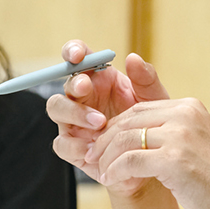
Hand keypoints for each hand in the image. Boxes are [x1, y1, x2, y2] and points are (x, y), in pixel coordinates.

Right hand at [46, 40, 167, 191]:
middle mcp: (82, 97)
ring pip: (56, 108)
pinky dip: (73, 144)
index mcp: (99, 78)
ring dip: (73, 112)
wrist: (149, 157)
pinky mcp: (72, 146)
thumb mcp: (153, 99)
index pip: (79, 58)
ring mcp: (73, 121)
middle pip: (65, 84)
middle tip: (86, 87)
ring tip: (99, 122)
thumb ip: (145, 78)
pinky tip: (91, 147)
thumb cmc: (149, 122)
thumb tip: (132, 58)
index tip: (78, 54)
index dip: (73, 51)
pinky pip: (61, 143)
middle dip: (73, 83)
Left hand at [86, 98, 209, 208]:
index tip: (101, 144)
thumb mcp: (193, 144)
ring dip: (106, 158)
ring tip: (101, 172)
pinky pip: (130, 161)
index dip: (114, 127)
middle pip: (127, 121)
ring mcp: (180, 135)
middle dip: (104, 141)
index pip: (138, 109)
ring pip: (124, 140)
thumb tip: (130, 136)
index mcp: (188, 107)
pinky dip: (115, 172)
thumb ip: (167, 133)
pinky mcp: (175, 159)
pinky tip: (112, 181)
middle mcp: (184, 115)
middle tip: (92, 157)